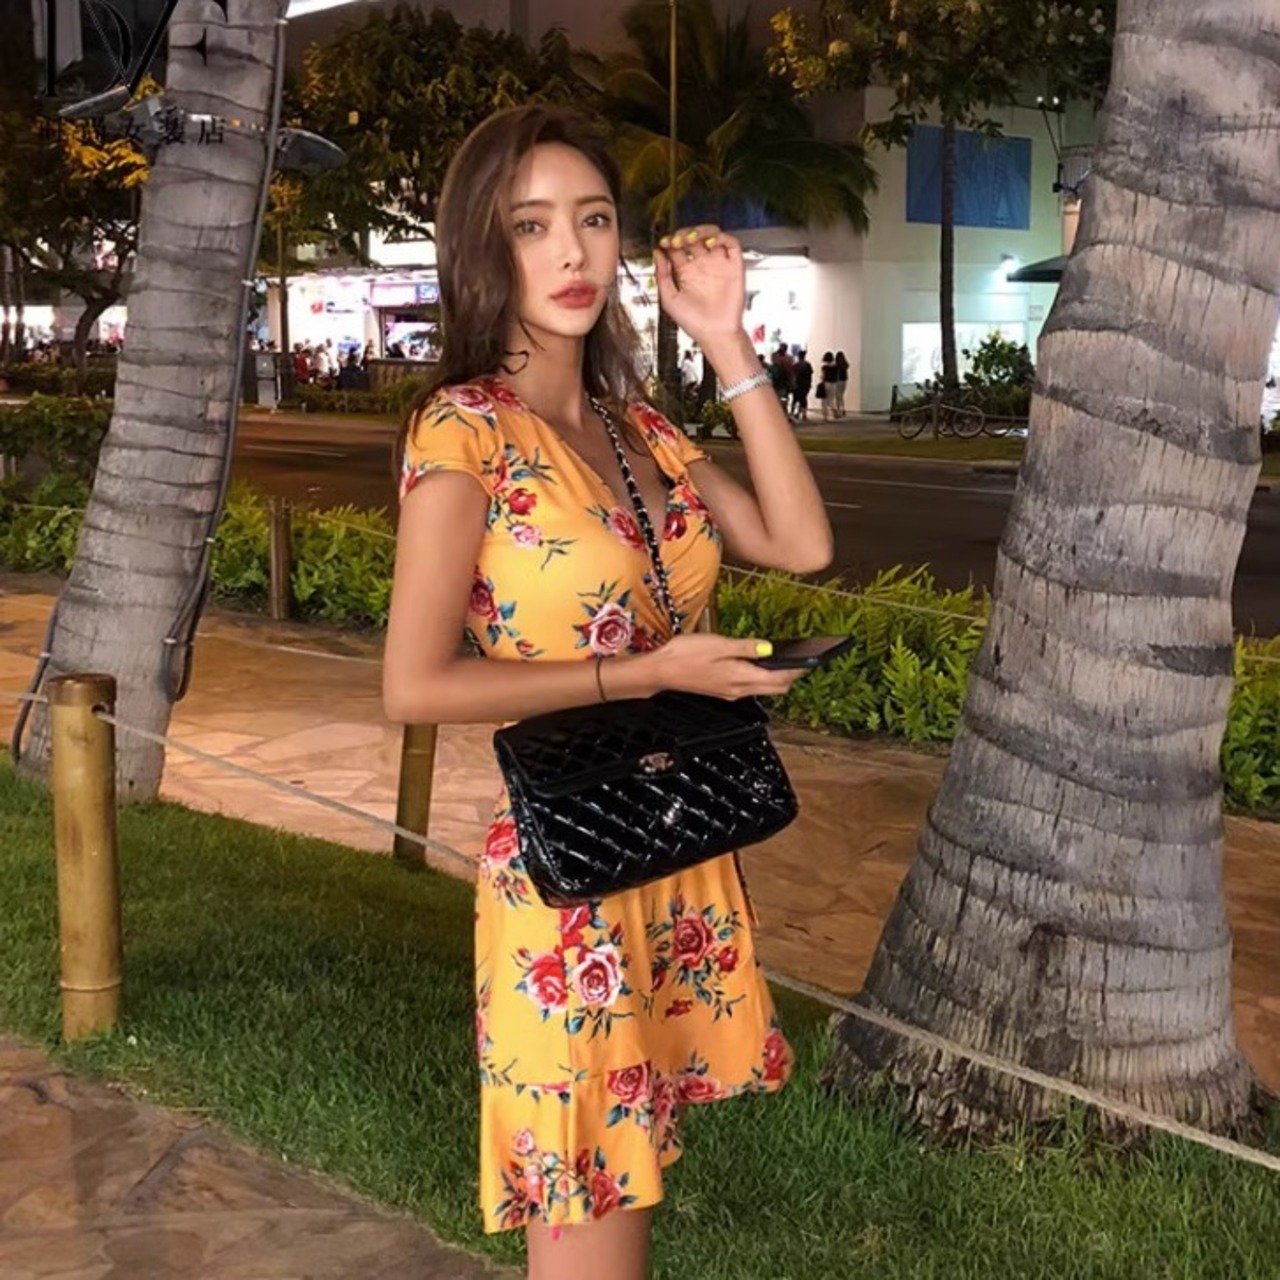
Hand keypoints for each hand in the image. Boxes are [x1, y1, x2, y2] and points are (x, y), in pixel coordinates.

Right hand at [635, 634, 807, 700]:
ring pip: (764, 688)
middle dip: (792, 675)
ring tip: (788, 658)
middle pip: (776, 688)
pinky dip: (762, 676)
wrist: (660, 670)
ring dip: (778, 676)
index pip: (779, 678)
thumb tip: (770, 648)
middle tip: (804, 659)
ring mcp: (731, 692)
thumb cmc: (685, 655)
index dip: (797, 670)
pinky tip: (760, 662)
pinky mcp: (723, 689)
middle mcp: (739, 689)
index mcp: (741, 678)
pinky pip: (751, 686)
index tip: (812, 659)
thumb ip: (746, 647)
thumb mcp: (718, 645)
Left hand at [653, 225, 745, 347]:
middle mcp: (702, 266)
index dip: (670, 241)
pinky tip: (710, 242)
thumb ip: (661, 276)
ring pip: (712, 235)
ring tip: (692, 238)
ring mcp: (718, 265)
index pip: (678, 248)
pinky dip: (722, 238)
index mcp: (686, 273)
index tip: (664, 242)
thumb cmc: (694, 323)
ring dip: (701, 231)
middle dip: (684, 234)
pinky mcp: (734, 267)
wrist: (716, 334)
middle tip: (677, 240)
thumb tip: (657, 254)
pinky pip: (731, 244)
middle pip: (694, 238)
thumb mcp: (669, 299)